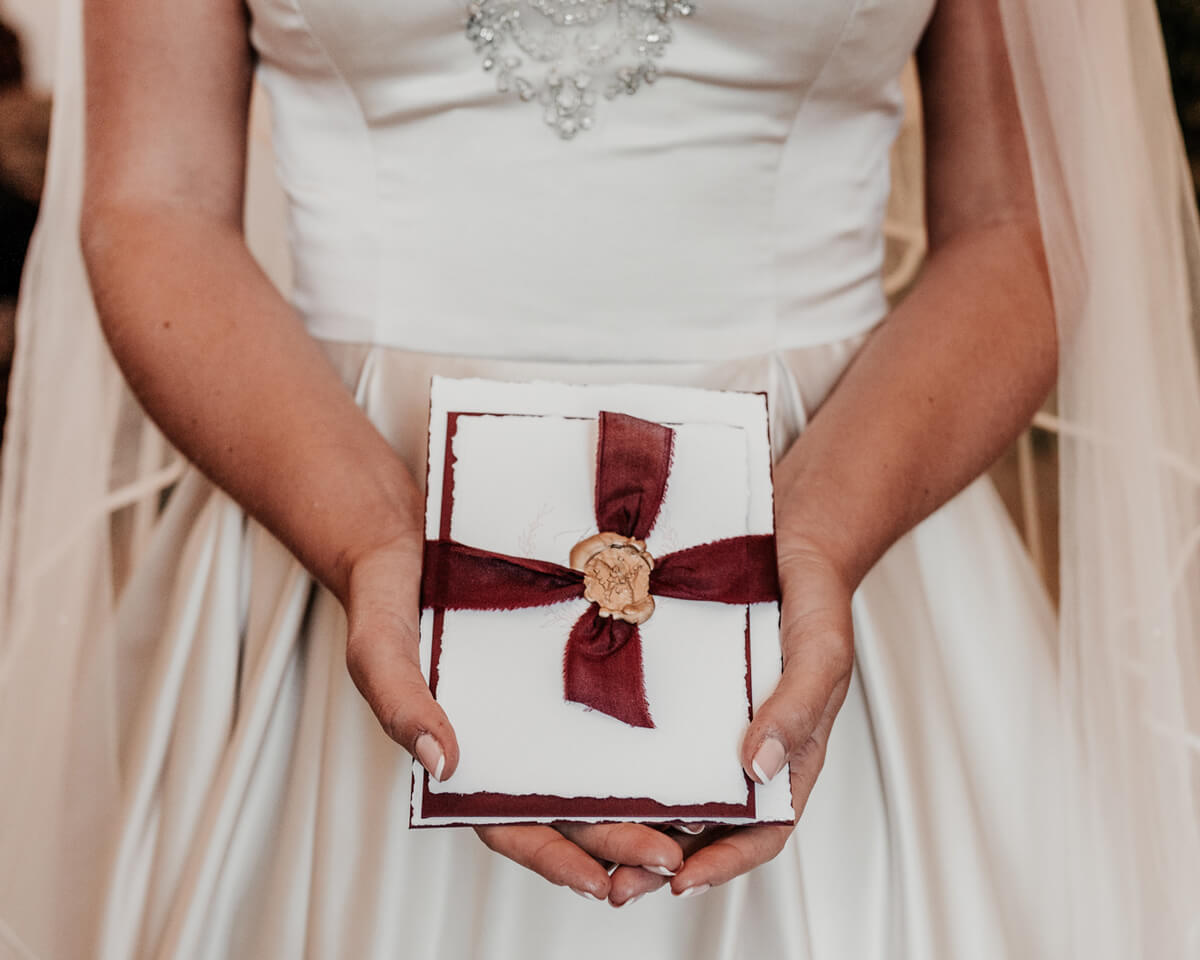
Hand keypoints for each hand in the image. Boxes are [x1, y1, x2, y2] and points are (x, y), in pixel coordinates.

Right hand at [343, 528, 684, 898]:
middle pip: (572, 807)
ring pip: (604, 765)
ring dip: (647, 799)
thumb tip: (443, 764)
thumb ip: (401, 704)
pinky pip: (618, 699)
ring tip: (700, 822)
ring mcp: (551, 700)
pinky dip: (651, 728)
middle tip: (672, 857)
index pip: (513, 825)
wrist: (412, 529)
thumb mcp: (379, 648)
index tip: (600, 884)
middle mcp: (518, 736)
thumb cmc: (388, 596)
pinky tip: (692, 739)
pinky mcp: (579, 654)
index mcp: (470, 754)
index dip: (555, 860)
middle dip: (621, 840)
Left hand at [608, 533, 855, 904]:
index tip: (679, 884)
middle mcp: (743, 746)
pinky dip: (620, 760)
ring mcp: (707, 719)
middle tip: (614, 883)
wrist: (787, 531)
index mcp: (789, 754)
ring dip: (634, 818)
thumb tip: (759, 772)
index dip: (724, 865)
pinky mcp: (675, 688)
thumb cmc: (817, 596)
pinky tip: (581, 768)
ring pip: (670, 785)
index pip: (762, 829)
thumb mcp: (819, 652)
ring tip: (585, 840)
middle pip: (707, 822)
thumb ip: (797, 709)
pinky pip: (647, 733)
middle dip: (662, 859)